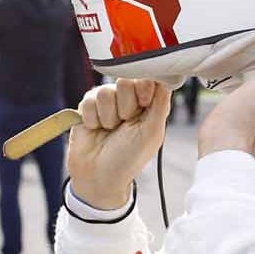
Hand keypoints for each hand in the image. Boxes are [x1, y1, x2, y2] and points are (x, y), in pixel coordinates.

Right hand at [67, 79, 171, 209]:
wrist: (99, 176)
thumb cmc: (129, 158)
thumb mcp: (152, 133)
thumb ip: (160, 104)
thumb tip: (167, 77)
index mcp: (148, 104)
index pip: (148, 77)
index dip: (144, 87)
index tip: (143, 104)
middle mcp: (128, 99)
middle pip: (125, 81)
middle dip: (125, 106)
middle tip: (125, 124)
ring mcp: (107, 102)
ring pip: (105, 91)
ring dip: (108, 116)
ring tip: (110, 130)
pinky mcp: (88, 106)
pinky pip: (88, 100)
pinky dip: (93, 119)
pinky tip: (96, 129)